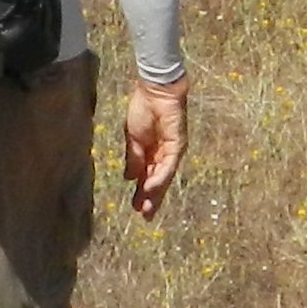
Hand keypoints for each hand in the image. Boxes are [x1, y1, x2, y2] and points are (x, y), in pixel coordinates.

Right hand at [122, 79, 189, 217]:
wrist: (153, 91)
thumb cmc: (143, 109)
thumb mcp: (132, 138)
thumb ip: (132, 159)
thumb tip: (128, 178)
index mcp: (150, 152)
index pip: (147, 177)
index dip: (141, 192)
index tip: (135, 207)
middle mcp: (163, 154)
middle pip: (158, 181)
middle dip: (151, 199)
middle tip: (144, 217)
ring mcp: (172, 151)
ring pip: (164, 177)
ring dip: (155, 193)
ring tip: (146, 209)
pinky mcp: (178, 144)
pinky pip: (168, 165)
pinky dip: (159, 177)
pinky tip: (150, 188)